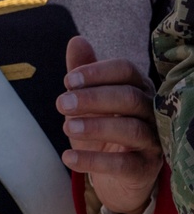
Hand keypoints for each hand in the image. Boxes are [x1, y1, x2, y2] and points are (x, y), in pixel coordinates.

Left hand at [57, 35, 161, 213]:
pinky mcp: (146, 169)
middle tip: (60, 104)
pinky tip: (68, 158)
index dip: (97, 72)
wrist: (114, 173)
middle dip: (92, 98)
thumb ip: (81, 72)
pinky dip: (94, 161)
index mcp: (137, 87)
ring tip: (66, 127)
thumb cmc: (101, 125)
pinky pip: (124, 164)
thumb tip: (77, 40)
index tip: (67, 81)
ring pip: (131, 129)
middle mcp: (151, 112)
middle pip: (130, 98)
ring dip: (95, 127)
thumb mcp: (86, 99)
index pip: (126, 70)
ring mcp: (152, 142)